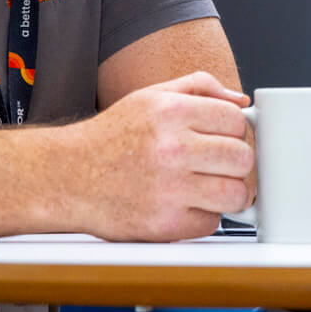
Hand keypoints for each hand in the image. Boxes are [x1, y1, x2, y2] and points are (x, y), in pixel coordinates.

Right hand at [73, 71, 254, 241]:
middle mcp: (172, 148)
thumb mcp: (150, 96)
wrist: (68, 177)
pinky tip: (184, 205)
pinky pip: (212, 223)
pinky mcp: (166, 224)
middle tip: (217, 165)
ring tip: (208, 187)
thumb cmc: (111, 138)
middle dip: (235, 162)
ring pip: (236, 194)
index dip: (233, 131)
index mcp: (171, 112)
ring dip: (228, 193)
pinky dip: (203, 217)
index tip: (222, 138)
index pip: (236, 121)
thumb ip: (199, 86)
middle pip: (243, 158)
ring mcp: (170, 189)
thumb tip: (240, 100)